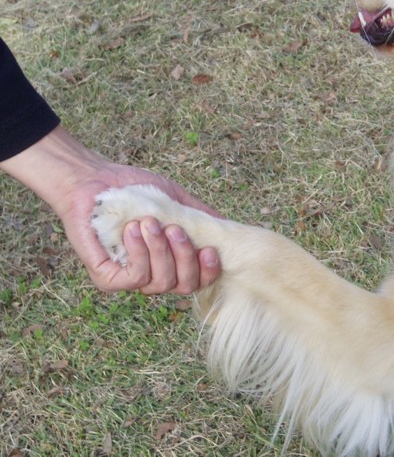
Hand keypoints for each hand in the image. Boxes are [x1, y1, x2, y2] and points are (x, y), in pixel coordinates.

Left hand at [59, 162, 222, 293]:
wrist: (93, 180)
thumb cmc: (134, 190)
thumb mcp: (175, 199)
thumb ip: (199, 215)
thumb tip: (226, 226)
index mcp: (172, 261)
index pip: (199, 280)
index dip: (209, 272)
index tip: (210, 250)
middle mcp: (154, 275)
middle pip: (184, 286)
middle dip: (185, 259)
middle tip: (175, 230)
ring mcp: (130, 279)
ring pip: (161, 283)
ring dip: (160, 251)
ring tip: (149, 223)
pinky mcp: (107, 279)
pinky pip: (134, 278)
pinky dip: (139, 254)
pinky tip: (132, 230)